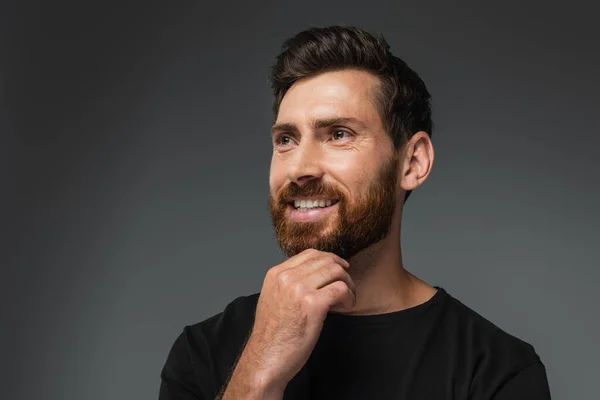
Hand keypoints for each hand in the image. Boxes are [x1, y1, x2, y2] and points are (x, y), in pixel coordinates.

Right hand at [244, 248, 355, 391]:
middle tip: (347, 287)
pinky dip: (349, 297)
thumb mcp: (273, 298)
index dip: (329, 259)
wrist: (266, 359)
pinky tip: (346, 307)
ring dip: (348, 284)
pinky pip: (341, 289)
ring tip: (347, 300)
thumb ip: (289, 283)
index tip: (339, 269)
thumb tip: (314, 275)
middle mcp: (287, 277)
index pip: (310, 253)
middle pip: (326, 260)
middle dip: (342, 272)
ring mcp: (299, 289)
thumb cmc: (272, 335)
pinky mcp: (313, 304)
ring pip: (336, 271)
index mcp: (276, 274)